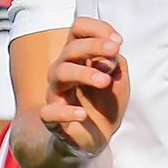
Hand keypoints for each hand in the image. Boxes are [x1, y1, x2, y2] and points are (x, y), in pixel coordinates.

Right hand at [40, 17, 130, 155]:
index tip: (117, 41)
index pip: (78, 29)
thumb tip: (108, 55)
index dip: (97, 29)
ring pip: (60, 73)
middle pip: (70, 49)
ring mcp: (56, 93)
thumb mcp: (118, 79)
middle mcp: (63, 70)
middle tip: (114, 50)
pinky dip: (65, 112)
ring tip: (105, 81)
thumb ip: (115, 63)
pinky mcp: (52, 119)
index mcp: (79, 57)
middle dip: (93, 46)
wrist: (95, 139)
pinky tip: (82, 114)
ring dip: (84, 73)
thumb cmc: (104, 103)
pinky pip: (49, 112)